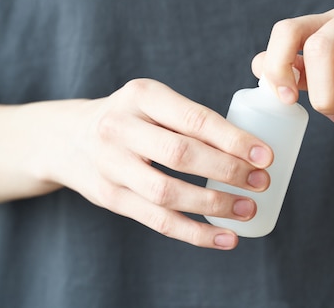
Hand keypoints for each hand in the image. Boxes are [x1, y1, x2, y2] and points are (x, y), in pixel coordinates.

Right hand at [48, 79, 271, 249]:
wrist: (68, 137)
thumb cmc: (131, 118)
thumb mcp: (153, 103)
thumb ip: (192, 119)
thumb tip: (251, 148)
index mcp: (141, 95)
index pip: (194, 118)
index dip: (233, 139)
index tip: (265, 155)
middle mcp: (120, 127)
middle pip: (181, 155)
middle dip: (227, 171)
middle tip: (261, 182)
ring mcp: (110, 165)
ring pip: (167, 193)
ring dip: (214, 204)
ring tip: (247, 209)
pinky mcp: (109, 197)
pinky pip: (157, 221)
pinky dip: (195, 232)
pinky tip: (225, 238)